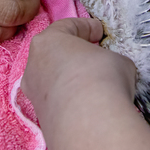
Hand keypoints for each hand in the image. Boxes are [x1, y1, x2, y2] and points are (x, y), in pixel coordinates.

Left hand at [22, 18, 136, 122]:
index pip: (66, 27)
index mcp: (47, 41)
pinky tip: (88, 103)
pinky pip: (57, 100)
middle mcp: (34, 65)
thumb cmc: (101, 77)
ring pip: (53, 79)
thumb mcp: (116, 59)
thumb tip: (111, 69)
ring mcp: (34, 93)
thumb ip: (109, 59)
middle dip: (74, 54)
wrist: (90, 122)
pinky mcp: (41, 117)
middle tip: (93, 55)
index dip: (86, 27)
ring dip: (71, 79)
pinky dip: (70, 99)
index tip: (99, 31)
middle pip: (54, 53)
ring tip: (94, 83)